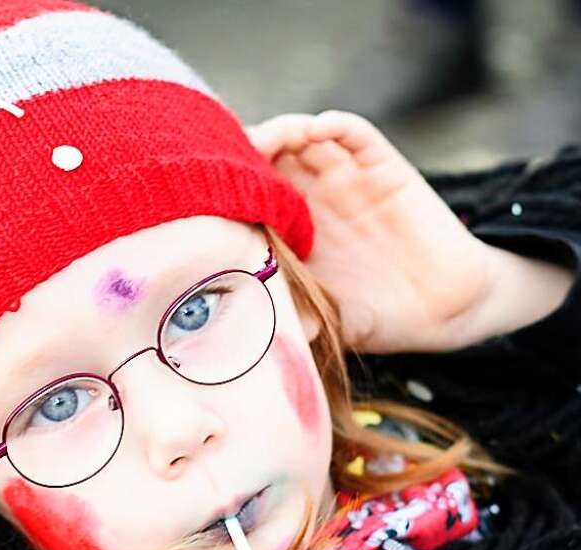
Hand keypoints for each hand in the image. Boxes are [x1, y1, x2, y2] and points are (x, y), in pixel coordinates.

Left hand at [245, 110, 494, 353]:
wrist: (444, 310)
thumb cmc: (376, 316)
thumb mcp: (322, 319)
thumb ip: (288, 317)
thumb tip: (243, 330)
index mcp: (287, 230)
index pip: (244, 195)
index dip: (222, 188)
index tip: (198, 193)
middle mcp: (311, 197)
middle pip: (266, 156)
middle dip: (242, 151)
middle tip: (224, 158)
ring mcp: (345, 178)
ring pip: (303, 135)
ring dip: (281, 130)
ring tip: (267, 141)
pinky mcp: (383, 168)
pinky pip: (355, 134)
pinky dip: (335, 124)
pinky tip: (316, 129)